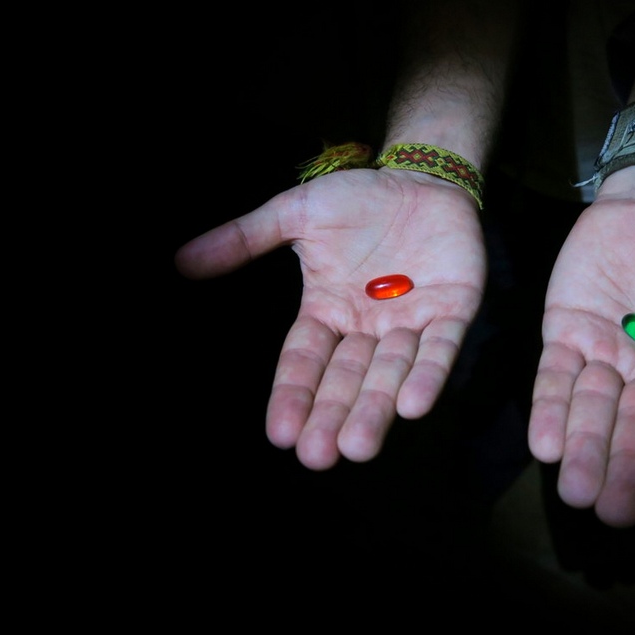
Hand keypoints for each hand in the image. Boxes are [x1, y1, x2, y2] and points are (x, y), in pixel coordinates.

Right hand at [175, 167, 485, 469]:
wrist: (422, 176)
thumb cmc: (360, 198)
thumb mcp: (295, 216)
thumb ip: (245, 239)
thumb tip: (181, 260)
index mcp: (328, 310)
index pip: (306, 361)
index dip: (294, 395)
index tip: (279, 434)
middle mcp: (368, 326)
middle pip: (347, 380)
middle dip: (332, 418)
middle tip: (317, 457)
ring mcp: (411, 321)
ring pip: (390, 374)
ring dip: (375, 410)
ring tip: (358, 447)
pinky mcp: (453, 310)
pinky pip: (440, 348)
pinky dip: (428, 376)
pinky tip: (413, 406)